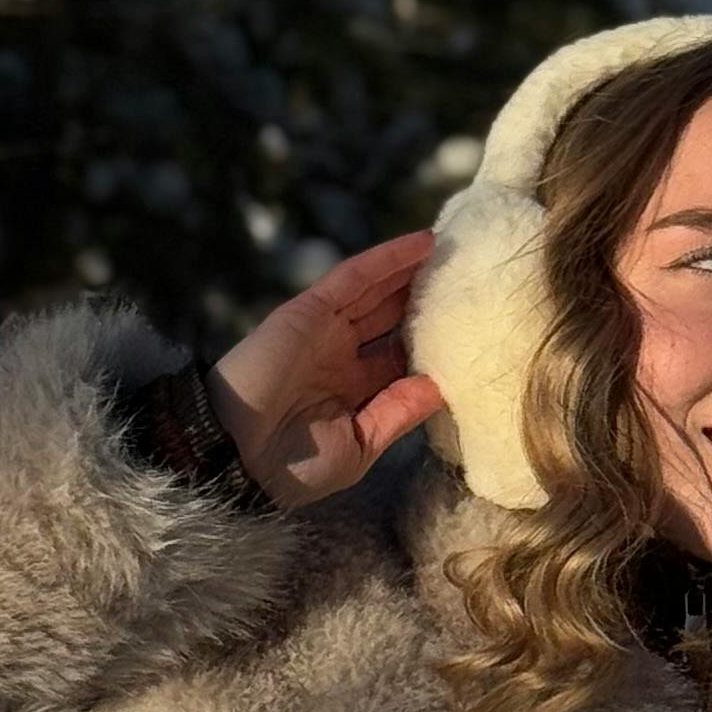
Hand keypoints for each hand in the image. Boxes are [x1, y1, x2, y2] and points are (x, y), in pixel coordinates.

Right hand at [208, 228, 448, 506]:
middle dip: (426, 299)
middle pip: (392, 318)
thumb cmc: (294, 468)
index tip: (474, 328)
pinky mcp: (309, 310)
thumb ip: (398, 413)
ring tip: (455, 249)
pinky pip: (355, 277)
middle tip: (470, 277)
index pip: (401, 358)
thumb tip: (442, 387)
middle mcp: (341, 357)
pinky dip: (388, 259)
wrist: (237, 457)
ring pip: (378, 291)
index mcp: (353, 392)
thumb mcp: (360, 447)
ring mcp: (325, 330)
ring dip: (413, 270)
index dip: (433, 342)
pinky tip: (423, 243)